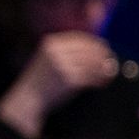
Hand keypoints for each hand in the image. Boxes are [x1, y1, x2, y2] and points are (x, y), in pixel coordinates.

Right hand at [0, 32, 120, 138]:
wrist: (27, 100)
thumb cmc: (40, 81)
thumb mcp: (48, 59)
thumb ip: (67, 51)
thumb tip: (96, 48)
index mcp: (52, 43)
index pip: (81, 38)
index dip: (96, 44)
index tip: (105, 50)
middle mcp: (57, 52)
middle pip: (90, 49)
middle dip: (103, 56)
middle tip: (111, 64)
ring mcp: (64, 66)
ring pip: (93, 63)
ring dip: (103, 69)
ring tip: (108, 75)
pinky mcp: (70, 80)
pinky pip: (92, 77)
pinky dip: (99, 80)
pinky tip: (101, 83)